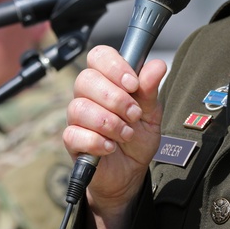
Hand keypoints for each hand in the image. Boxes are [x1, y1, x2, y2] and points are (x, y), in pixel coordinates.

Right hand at [63, 46, 165, 228]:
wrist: (131, 172)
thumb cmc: (138, 138)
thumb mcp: (151, 113)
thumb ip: (150, 89)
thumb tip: (157, 65)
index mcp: (108, 81)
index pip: (99, 56)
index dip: (114, 66)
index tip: (133, 83)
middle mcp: (89, 95)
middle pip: (86, 79)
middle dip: (115, 98)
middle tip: (134, 114)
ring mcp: (78, 118)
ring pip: (79, 107)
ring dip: (109, 122)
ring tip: (126, 134)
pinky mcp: (72, 141)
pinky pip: (74, 134)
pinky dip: (97, 141)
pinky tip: (111, 147)